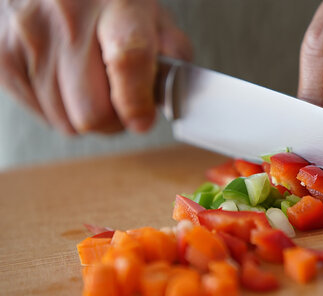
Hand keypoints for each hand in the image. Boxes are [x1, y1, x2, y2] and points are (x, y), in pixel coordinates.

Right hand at [0, 0, 191, 134]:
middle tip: (122, 106)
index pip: (128, 61)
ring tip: (92, 86)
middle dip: (114, 121)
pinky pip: (42, 116)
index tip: (142, 119)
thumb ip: (173, 56)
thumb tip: (167, 100)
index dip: (137, 102)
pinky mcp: (4, 58)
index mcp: (116, 6)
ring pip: (67, 123)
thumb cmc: (108, 3)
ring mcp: (29, 39)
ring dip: (87, 117)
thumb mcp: (152, 16)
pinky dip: (61, 109)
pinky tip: (67, 81)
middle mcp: (67, 20)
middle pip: (92, 113)